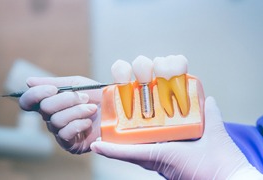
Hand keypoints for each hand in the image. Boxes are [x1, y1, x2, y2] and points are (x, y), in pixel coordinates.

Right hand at [19, 76, 101, 153]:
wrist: (117, 109)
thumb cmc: (97, 95)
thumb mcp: (77, 83)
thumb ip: (55, 82)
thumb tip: (28, 82)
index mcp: (51, 102)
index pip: (28, 102)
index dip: (36, 94)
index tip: (54, 89)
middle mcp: (52, 118)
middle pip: (44, 109)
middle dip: (66, 100)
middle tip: (85, 97)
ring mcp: (60, 132)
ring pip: (56, 120)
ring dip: (77, 111)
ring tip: (91, 108)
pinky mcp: (70, 144)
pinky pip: (65, 133)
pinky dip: (79, 124)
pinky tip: (89, 122)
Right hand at [91, 97, 259, 178]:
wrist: (226, 179)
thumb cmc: (220, 160)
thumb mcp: (212, 130)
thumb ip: (208, 113)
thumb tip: (208, 97)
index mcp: (169, 144)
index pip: (148, 135)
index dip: (136, 126)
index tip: (126, 113)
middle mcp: (160, 151)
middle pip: (134, 142)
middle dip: (119, 134)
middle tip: (107, 122)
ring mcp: (155, 156)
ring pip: (127, 149)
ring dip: (111, 144)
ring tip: (97, 137)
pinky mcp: (154, 158)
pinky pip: (130, 155)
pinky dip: (113, 151)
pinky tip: (98, 146)